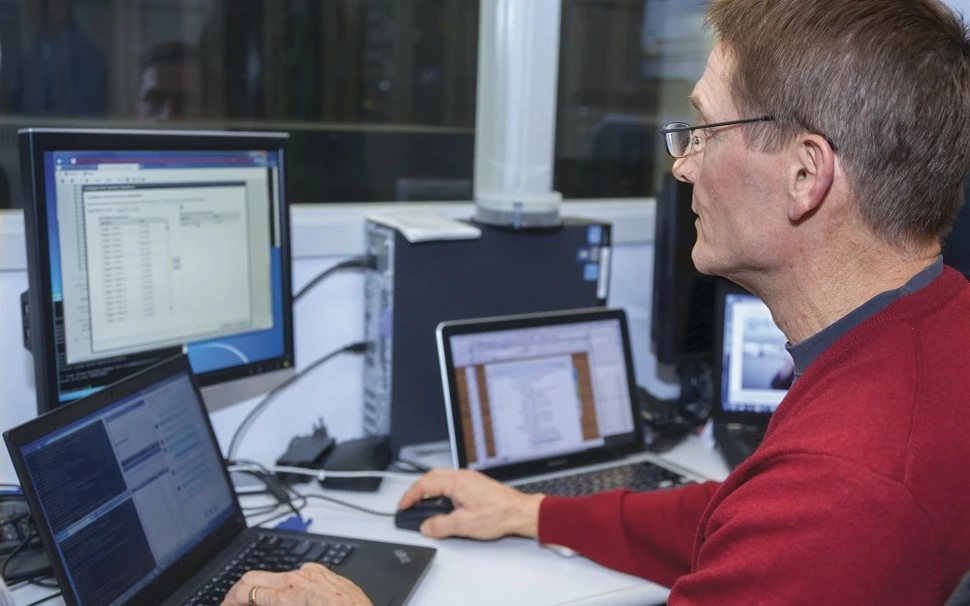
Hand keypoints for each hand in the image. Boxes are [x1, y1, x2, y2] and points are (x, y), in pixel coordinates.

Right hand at [221, 563, 372, 605]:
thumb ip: (270, 604)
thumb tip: (254, 602)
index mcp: (288, 595)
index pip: (245, 590)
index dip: (229, 600)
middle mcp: (300, 577)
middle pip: (255, 576)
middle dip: (239, 592)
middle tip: (233, 605)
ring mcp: (314, 572)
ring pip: (276, 576)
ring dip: (264, 590)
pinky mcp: (326, 572)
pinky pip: (298, 576)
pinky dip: (286, 588)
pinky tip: (286, 601)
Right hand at [398, 469, 544, 539]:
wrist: (520, 512)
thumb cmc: (499, 514)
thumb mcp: (464, 525)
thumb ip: (441, 526)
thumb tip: (426, 527)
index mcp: (457, 482)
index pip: (425, 484)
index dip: (410, 496)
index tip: (403, 505)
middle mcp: (463, 476)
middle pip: (431, 477)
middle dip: (417, 490)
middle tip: (409, 504)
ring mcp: (470, 479)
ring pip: (441, 479)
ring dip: (429, 490)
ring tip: (423, 505)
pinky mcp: (476, 485)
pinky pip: (452, 483)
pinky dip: (441, 491)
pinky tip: (443, 504)